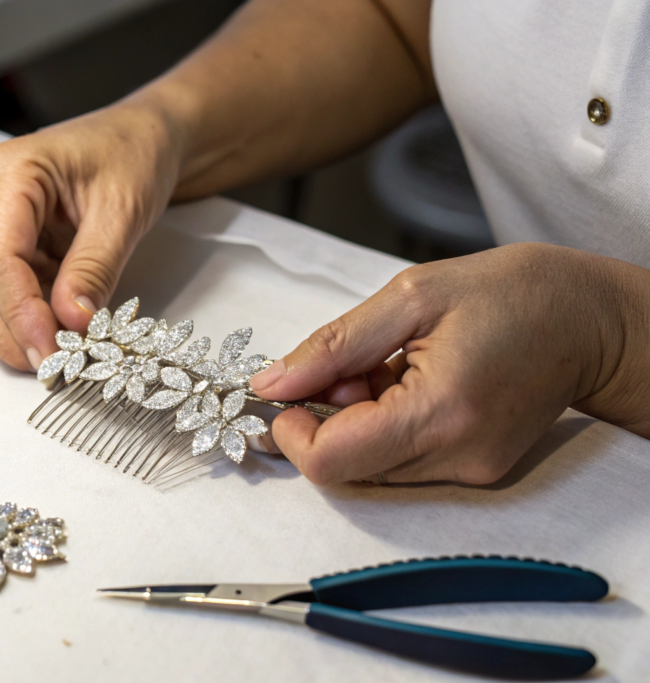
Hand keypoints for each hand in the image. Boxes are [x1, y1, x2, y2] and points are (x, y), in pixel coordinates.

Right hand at [0, 102, 182, 369]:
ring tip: (63, 345)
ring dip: (12, 328)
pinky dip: (23, 315)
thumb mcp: (124, 211)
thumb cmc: (131, 154)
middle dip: (7, 332)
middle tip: (54, 364)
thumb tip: (71, 322)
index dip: (21, 316)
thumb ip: (94, 268)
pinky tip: (59, 323)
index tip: (52, 352)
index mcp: (6, 174)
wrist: (139, 138)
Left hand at [250, 243, 649, 484]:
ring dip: (356, 420)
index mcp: (440, 412)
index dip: (293, 431)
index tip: (291, 393)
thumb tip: (273, 385)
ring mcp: (469, 470)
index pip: (332, 461)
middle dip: (327, 417)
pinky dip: (386, 426)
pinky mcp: (475, 470)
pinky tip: (410, 384)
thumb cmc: (510, 293)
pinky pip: (401, 461)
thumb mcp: (410, 296)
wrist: (589, 318)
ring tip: (391, 366)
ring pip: (370, 466)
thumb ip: (333, 346)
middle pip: (347, 467)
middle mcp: (456, 456)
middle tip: (356, 364)